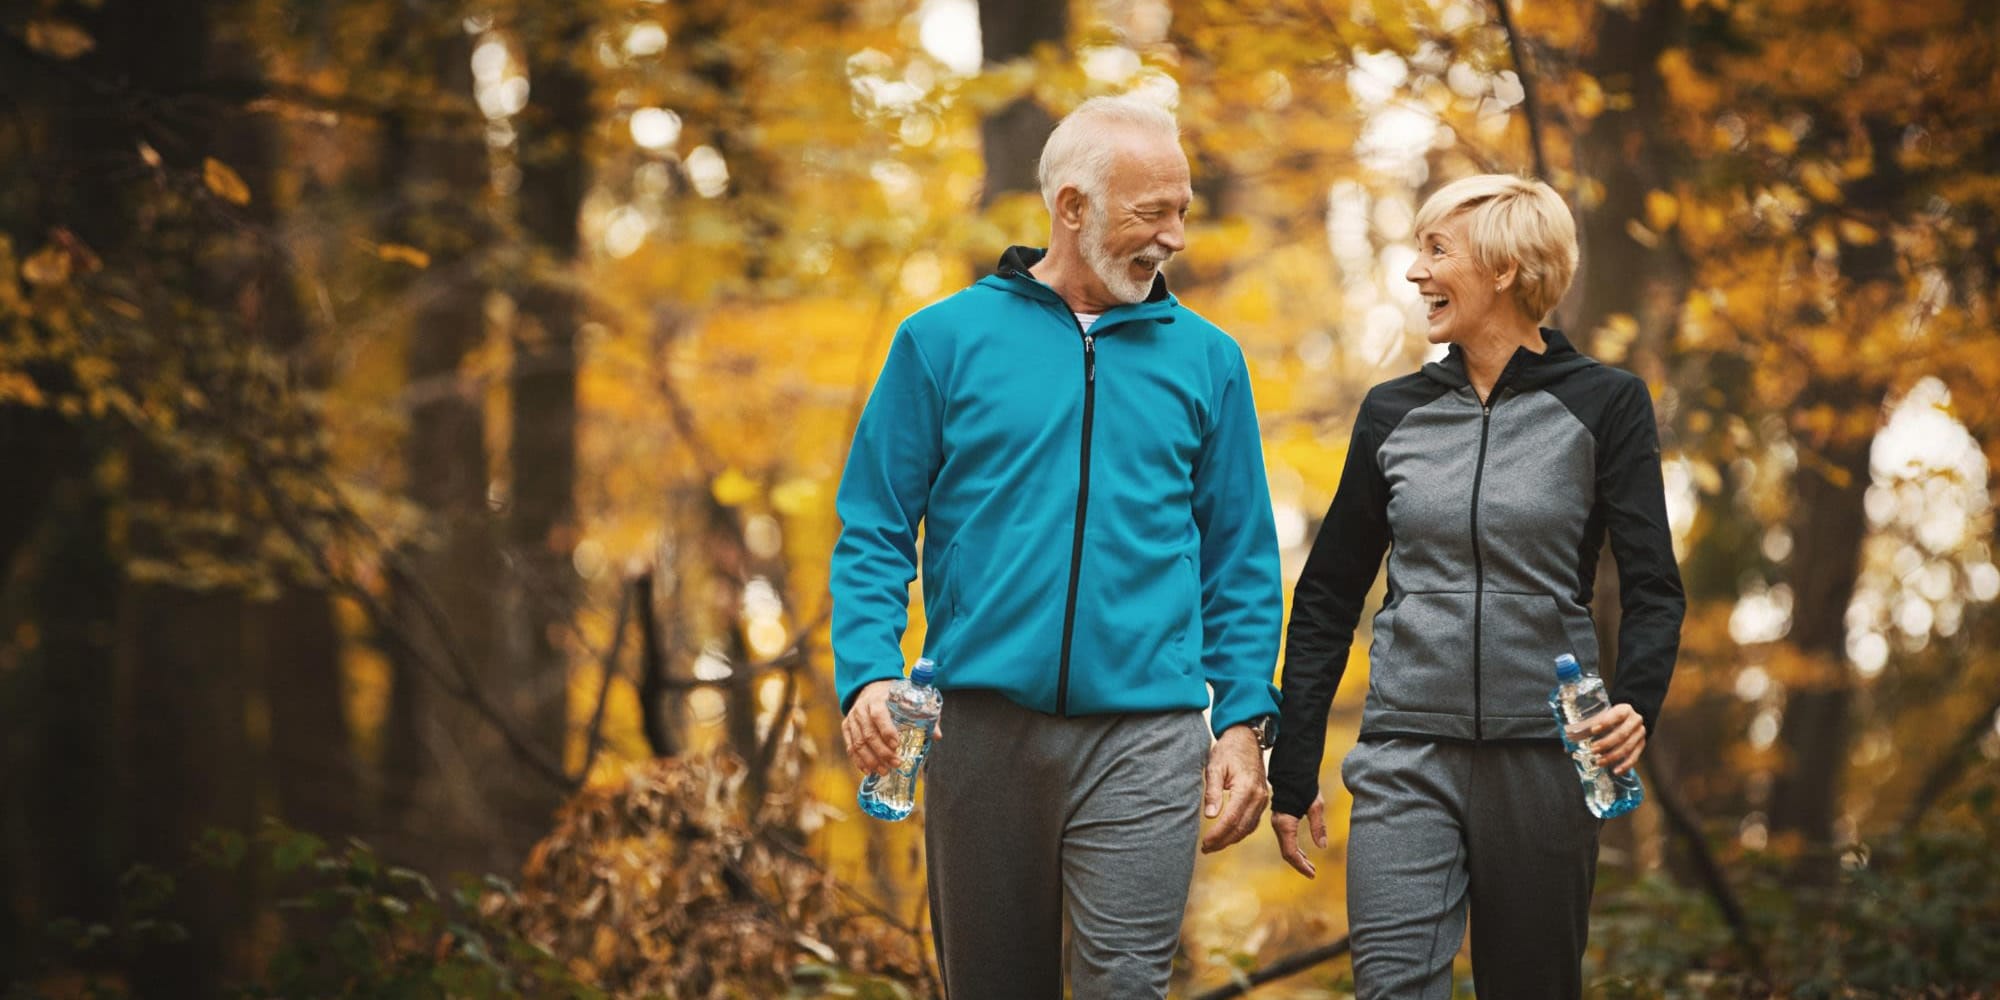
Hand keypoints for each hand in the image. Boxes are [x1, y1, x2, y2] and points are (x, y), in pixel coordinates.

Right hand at [841, 679, 942, 775]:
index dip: (887, 731)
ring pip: (858, 743)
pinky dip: (858, 760)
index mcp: (877, 699)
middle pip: (869, 733)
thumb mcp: (908, 698)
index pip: (879, 715)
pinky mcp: (846, 726)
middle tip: (896, 763)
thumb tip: (937, 735)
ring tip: (884, 771)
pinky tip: (868, 770)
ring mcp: (852, 718)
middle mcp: (862, 708)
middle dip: (882, 752)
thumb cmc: (893, 695)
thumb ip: (924, 714)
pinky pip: (850, 746)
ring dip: (871, 760)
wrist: (870, 687)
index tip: (897, 745)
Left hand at [1199, 725, 1269, 853]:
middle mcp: (1258, 797)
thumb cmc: (1228, 750)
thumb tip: (1210, 816)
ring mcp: (1262, 799)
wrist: (1246, 739)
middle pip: (1241, 828)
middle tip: (1206, 848)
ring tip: (1213, 845)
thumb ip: (1212, 791)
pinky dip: (1240, 832)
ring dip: (1231, 839)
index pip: (1231, 819)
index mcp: (1246, 789)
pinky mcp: (1262, 800)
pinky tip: (1227, 835)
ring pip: (1248, 828)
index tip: (1204, 843)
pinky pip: (1252, 822)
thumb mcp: (1214, 767)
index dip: (1217, 834)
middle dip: (1223, 841)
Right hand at [1271, 793, 1327, 878]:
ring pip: (1286, 847)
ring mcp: (1278, 823)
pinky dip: (1295, 849)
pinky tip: (1304, 853)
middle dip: (1300, 864)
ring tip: (1311, 866)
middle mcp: (1279, 825)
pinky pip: (1286, 840)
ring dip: (1298, 858)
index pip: (1291, 853)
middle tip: (1313, 873)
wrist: (1291, 770)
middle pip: (1287, 853)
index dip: (1301, 866)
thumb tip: (1322, 846)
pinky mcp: (1281, 820)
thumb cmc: (1304, 785)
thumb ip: (1318, 826)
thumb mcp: (1316, 805)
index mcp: (1285, 824)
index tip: (1312, 874)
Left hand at [1570, 702, 1645, 774]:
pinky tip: (1615, 771)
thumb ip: (1588, 725)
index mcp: (1625, 710)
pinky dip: (1625, 765)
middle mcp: (1635, 721)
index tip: (1593, 730)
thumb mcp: (1604, 715)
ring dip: (1612, 756)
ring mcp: (1640, 734)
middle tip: (1593, 749)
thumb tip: (1568, 739)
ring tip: (1599, 762)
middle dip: (1606, 743)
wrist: (1631, 718)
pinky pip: (1634, 757)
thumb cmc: (1612, 717)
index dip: (1605, 723)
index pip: (1617, 715)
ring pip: (1628, 747)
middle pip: (1622, 734)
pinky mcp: (1641, 745)